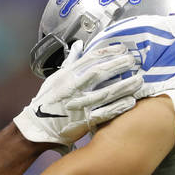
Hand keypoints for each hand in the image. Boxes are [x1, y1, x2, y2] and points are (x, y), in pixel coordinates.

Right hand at [13, 41, 141, 150]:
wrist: (36, 128)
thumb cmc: (46, 103)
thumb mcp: (55, 79)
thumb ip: (70, 62)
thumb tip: (78, 46)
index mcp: (67, 76)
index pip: (90, 59)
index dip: (108, 52)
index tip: (122, 48)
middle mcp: (73, 88)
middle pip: (100, 73)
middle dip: (118, 65)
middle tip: (133, 61)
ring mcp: (80, 105)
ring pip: (106, 92)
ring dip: (124, 85)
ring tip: (138, 80)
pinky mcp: (84, 121)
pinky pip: (105, 112)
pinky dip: (118, 106)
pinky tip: (131, 101)